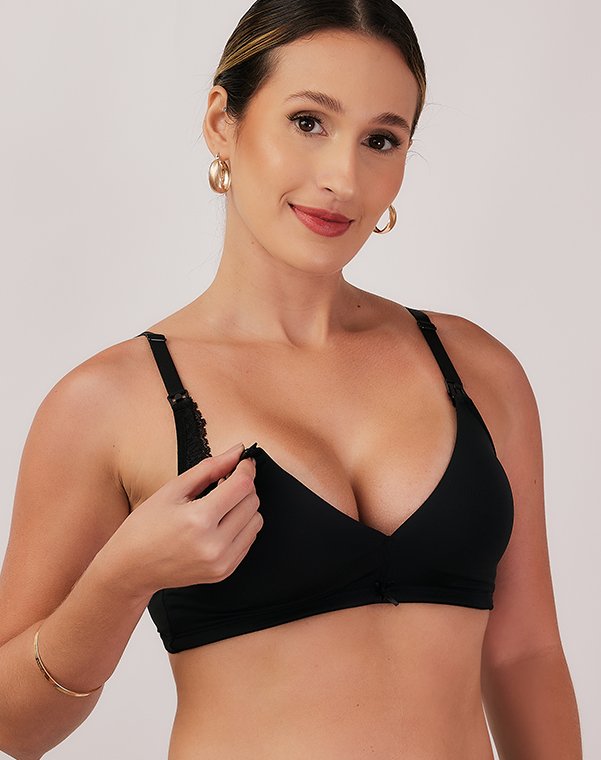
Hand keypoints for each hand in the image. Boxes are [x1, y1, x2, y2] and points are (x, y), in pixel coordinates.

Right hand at [100, 443, 261, 597]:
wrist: (132, 568)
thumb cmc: (146, 526)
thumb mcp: (173, 489)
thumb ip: (210, 468)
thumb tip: (237, 452)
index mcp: (199, 519)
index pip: (242, 485)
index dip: (246, 468)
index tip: (243, 462)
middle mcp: (214, 544)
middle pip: (252, 502)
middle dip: (243, 486)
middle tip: (225, 483)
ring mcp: (221, 562)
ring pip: (256, 521)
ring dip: (244, 507)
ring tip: (221, 505)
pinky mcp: (224, 572)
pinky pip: (249, 540)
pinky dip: (241, 526)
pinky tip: (220, 523)